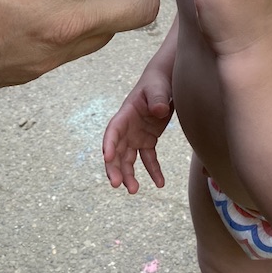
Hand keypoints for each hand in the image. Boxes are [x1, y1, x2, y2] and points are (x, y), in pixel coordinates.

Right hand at [102, 74, 173, 192]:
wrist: (165, 82)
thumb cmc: (158, 83)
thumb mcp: (158, 88)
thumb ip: (158, 98)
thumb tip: (160, 111)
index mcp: (126, 114)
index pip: (113, 130)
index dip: (108, 144)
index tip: (107, 157)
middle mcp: (127, 128)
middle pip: (116, 150)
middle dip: (114, 167)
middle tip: (117, 184)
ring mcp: (136, 136)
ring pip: (128, 159)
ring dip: (129, 175)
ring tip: (134, 190)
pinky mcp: (148, 140)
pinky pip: (148, 159)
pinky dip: (153, 171)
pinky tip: (160, 183)